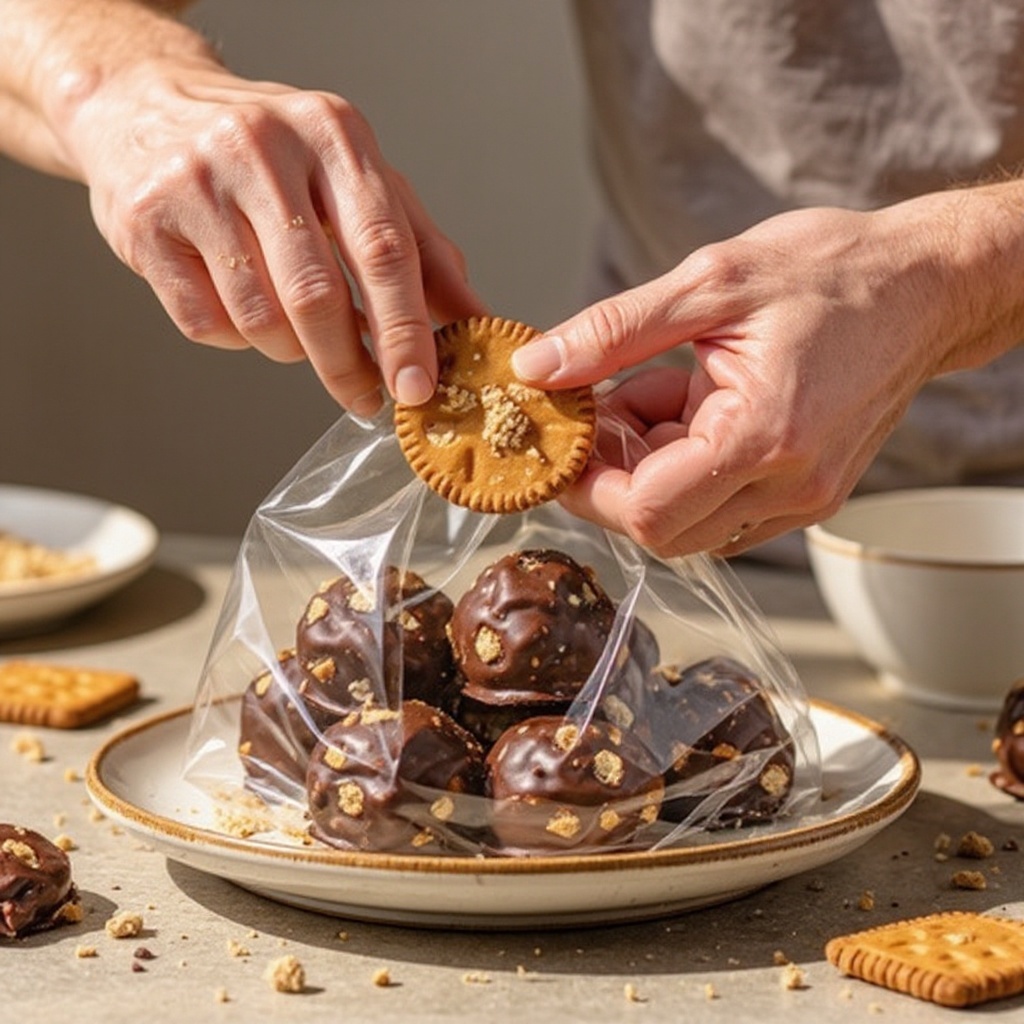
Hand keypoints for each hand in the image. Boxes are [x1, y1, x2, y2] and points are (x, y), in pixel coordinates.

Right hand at [65, 59, 485, 412]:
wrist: (144, 105)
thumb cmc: (273, 155)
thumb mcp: (356, 179)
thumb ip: (421, 249)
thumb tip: (476, 320)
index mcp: (333, 135)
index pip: (383, 248)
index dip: (405, 330)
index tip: (419, 387)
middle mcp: (264, 150)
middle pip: (318, 294)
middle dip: (349, 364)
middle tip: (367, 398)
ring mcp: (197, 184)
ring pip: (261, 318)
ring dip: (291, 351)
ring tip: (300, 336)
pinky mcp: (145, 223)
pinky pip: (206, 323)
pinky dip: (236, 338)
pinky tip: (243, 311)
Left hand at [512, 205, 959, 556]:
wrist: (924, 284)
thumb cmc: (832, 272)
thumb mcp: (709, 283)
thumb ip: (613, 332)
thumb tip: (538, 368)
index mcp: (762, 438)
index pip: (646, 511)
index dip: (587, 485)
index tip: (562, 441)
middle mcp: (789, 487)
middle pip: (662, 528)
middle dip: (615, 474)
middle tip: (604, 405)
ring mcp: (803, 498)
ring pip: (689, 521)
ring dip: (650, 465)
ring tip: (661, 386)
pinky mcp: (808, 493)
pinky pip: (722, 506)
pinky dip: (687, 464)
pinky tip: (693, 401)